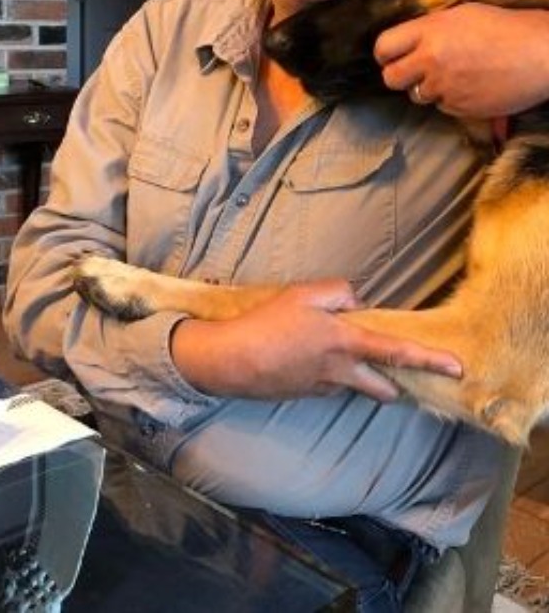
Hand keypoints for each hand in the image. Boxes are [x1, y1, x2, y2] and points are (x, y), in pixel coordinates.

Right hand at [170, 280, 461, 402]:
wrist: (231, 360)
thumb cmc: (266, 324)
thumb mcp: (303, 294)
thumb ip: (338, 292)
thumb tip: (356, 303)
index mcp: (345, 343)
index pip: (396, 352)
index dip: (429, 360)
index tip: (457, 368)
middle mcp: (341, 372)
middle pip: (383, 388)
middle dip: (394, 384)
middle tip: (394, 373)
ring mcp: (323, 387)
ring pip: (353, 385)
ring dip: (354, 375)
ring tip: (329, 354)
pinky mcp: (305, 394)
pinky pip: (327, 384)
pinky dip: (326, 374)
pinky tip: (302, 358)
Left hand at [375, 5, 548, 116]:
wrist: (545, 53)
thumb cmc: (510, 27)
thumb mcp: (464, 15)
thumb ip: (431, 29)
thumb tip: (409, 42)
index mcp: (430, 31)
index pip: (383, 46)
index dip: (385, 54)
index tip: (391, 57)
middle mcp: (431, 59)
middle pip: (390, 78)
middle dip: (399, 75)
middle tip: (415, 71)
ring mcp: (445, 86)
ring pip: (416, 95)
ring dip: (428, 88)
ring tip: (454, 75)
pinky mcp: (459, 107)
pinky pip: (441, 107)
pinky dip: (451, 100)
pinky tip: (472, 86)